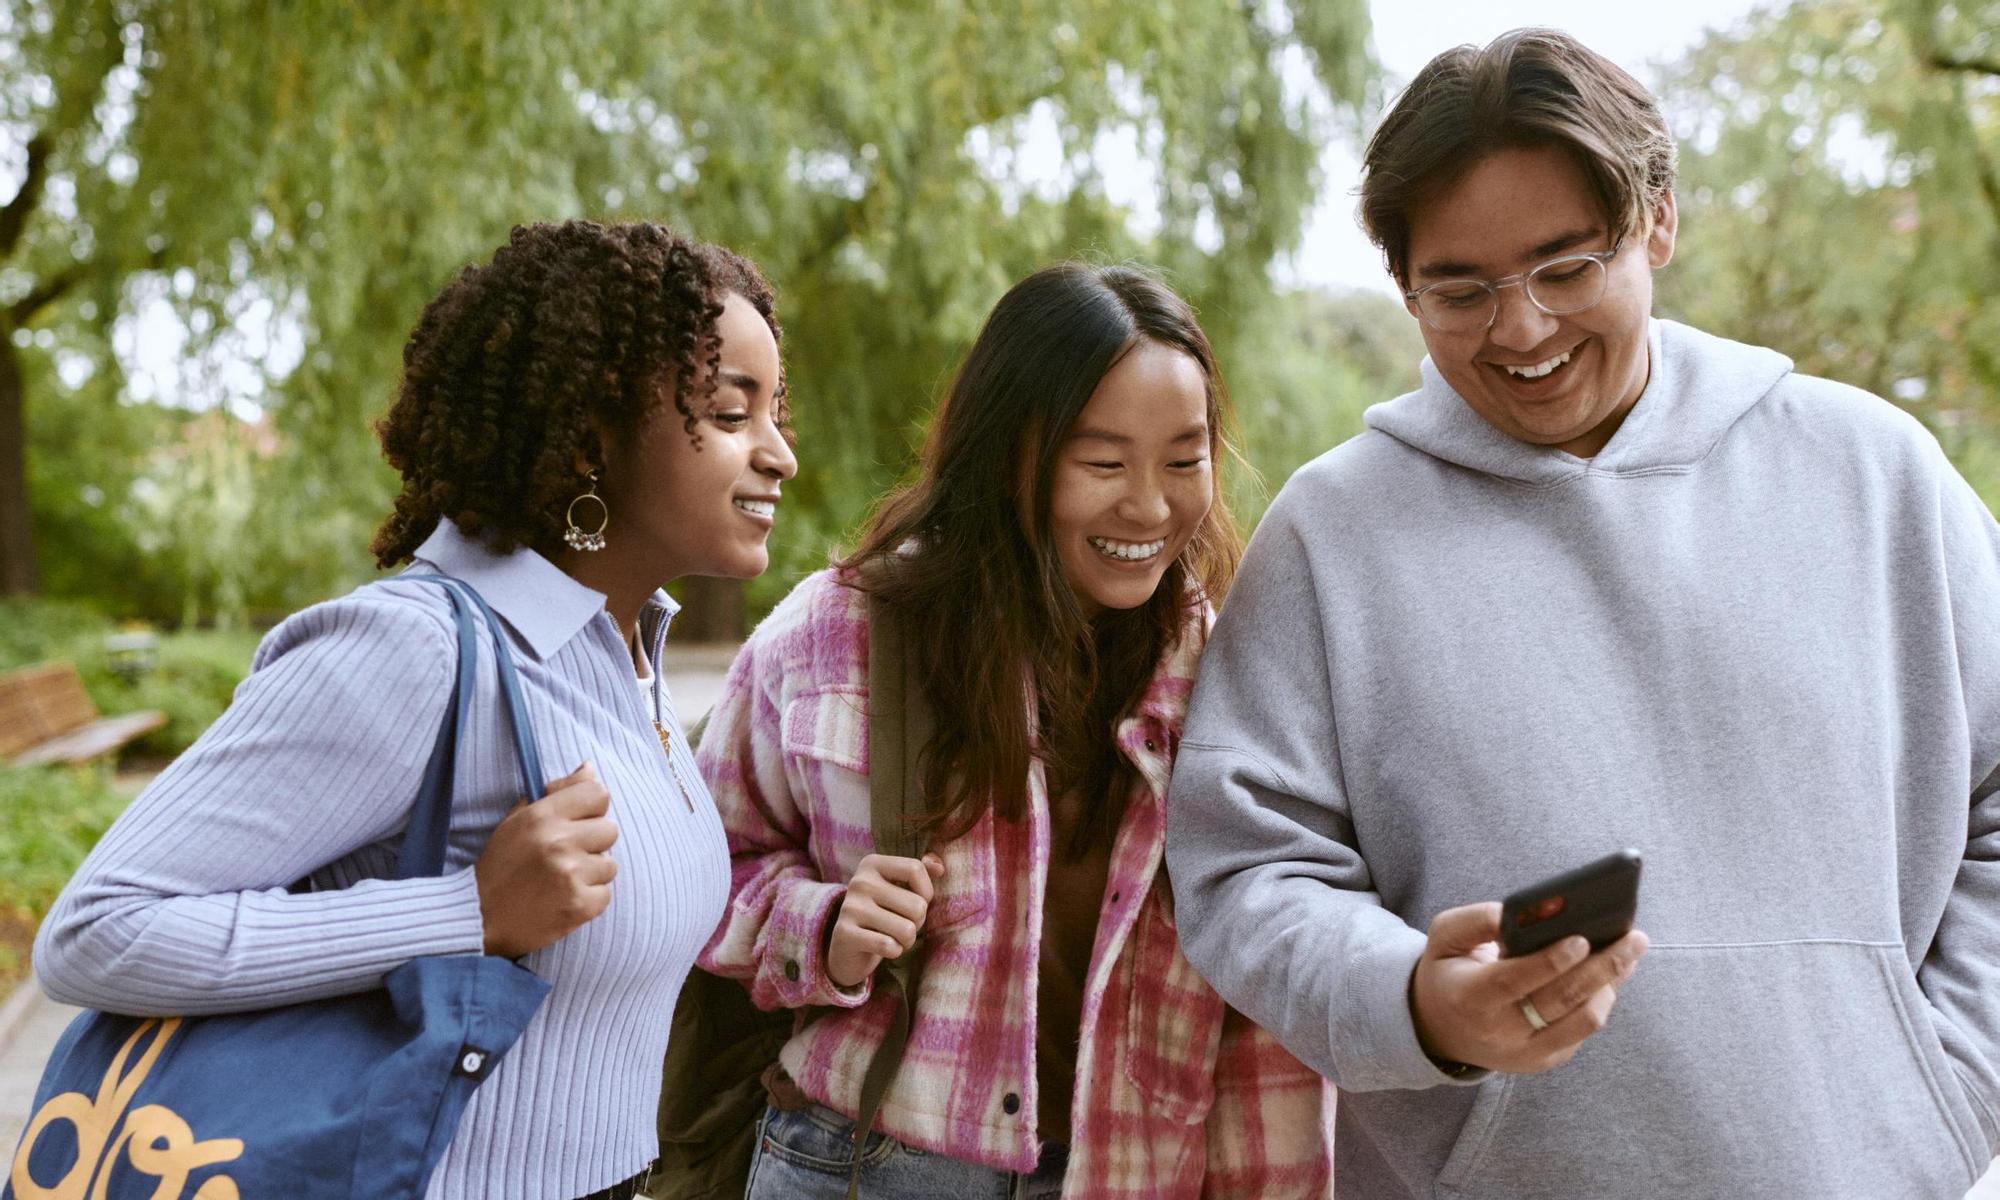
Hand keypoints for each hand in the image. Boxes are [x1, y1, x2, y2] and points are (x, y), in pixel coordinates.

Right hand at [473, 761, 618, 958]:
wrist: (477, 918)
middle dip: (593, 843)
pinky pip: (605, 894)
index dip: (592, 809)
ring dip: (591, 874)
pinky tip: (564, 900)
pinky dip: (589, 900)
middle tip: (566, 856)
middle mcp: (558, 841)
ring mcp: (570, 874)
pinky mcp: (579, 905)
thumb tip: (590, 768)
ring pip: (610, 865)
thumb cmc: (500, 866)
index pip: (598, 794)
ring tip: (562, 881)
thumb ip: (556, 792)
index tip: (579, 822)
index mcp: (542, 816)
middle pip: (610, 830)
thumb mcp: (518, 820)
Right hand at [826, 853, 945, 988]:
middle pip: (917, 905)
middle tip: (902, 925)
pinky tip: (883, 948)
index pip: (915, 869)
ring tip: (894, 937)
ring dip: (907, 940)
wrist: (847, 946)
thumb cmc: (883, 912)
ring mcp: (851, 907)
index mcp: (872, 864)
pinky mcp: (845, 933)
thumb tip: (940, 867)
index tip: (916, 901)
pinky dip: (894, 951)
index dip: (926, 891)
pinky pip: (889, 946)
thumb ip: (921, 871)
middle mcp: (859, 881)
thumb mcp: (899, 887)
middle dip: (918, 922)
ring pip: (907, 930)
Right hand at [1410, 901, 1648, 1073]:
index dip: (1549, 962)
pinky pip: (1583, 1031)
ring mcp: (1524, 1052)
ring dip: (1611, 985)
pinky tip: (1610, 974)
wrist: (1440, 1029)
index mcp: (1469, 997)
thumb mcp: (1444, 937)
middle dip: (1603, 967)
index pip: (1514, 981)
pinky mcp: (1544, 1060)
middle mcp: (1499, 1032)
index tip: (1581, 938)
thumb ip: (1476, 920)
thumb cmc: (1448, 971)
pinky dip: (1601, 1000)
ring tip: (1628, 953)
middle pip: (1561, 1000)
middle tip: (1634, 938)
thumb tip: (1518, 912)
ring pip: (1583, 1021)